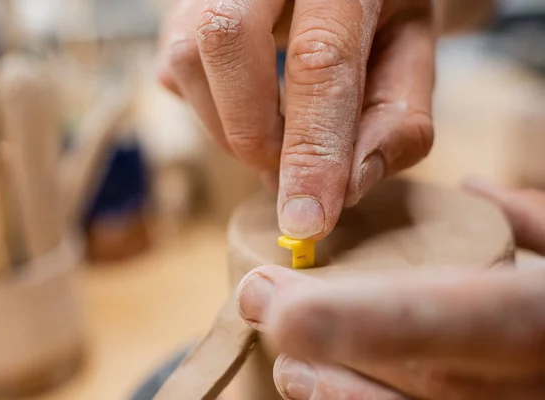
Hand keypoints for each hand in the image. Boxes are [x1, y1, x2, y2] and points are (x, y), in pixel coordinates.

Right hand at [157, 0, 434, 239]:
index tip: (307, 221)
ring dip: (230, 126)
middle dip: (254, 134)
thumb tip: (345, 190)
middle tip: (286, 175)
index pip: (318, 60)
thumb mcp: (411, 54)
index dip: (310, 149)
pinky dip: (211, 108)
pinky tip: (248, 103)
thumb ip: (396, 120)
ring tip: (276, 137)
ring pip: (186, 59)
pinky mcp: (179, 8)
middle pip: (224, 42)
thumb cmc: (380, 10)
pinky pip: (174, 70)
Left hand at [235, 180, 544, 398]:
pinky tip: (324, 394)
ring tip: (289, 369)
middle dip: (335, 343)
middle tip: (259, 304)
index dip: (375, 322)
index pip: (471, 321)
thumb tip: (479, 191)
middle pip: (432, 378)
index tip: (285, 309)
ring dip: (347, 396)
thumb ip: (541, 220)